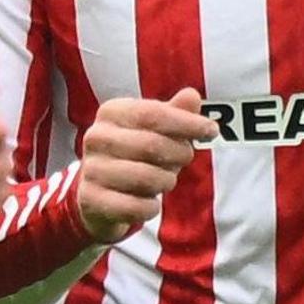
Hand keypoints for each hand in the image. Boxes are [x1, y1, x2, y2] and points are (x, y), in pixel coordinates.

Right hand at [74, 90, 211, 240]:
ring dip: (166, 182)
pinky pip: (136, 206)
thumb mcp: (156, 131)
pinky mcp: (91, 200)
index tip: (212, 131)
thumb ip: (175, 113)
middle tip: (185, 159)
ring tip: (164, 180)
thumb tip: (192, 96)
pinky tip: (149, 203)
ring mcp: (91, 168)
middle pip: (152, 145)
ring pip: (145, 177)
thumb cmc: (135, 156)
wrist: (97, 195)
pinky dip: (151, 207)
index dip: (187, 123)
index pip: (154, 113)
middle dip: (179, 154)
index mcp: (112, 112)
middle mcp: (96, 136)